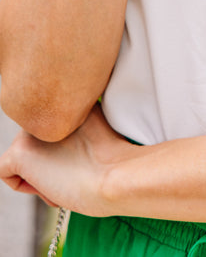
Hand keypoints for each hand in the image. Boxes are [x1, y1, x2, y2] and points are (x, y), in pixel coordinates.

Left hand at [0, 106, 136, 215]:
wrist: (115, 176)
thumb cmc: (113, 159)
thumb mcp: (96, 124)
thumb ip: (76, 118)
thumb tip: (66, 131)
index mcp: (65, 98)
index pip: (50, 125)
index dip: (62, 146)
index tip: (82, 155)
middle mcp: (44, 108)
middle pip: (36, 140)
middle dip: (48, 159)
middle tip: (73, 168)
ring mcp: (29, 130)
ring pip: (24, 156)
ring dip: (39, 172)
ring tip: (65, 177)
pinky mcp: (18, 153)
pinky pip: (6, 172)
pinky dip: (23, 185)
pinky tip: (49, 184)